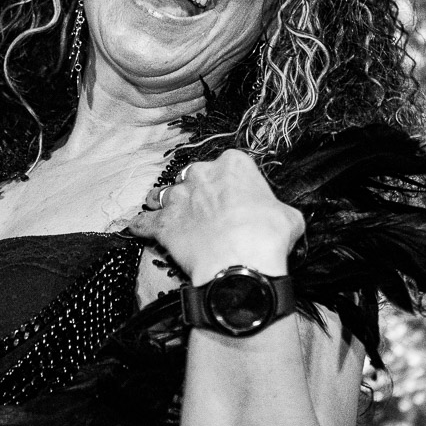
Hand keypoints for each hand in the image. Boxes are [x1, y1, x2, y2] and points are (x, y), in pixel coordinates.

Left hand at [129, 149, 303, 285]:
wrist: (240, 261)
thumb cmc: (267, 236)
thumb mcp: (288, 216)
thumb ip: (276, 209)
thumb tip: (278, 218)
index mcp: (233, 164)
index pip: (230, 165)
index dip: (232, 183)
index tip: (235, 198)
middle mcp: (201, 174)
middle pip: (195, 177)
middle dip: (198, 191)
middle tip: (207, 210)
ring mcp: (178, 197)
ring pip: (166, 194)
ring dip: (169, 203)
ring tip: (170, 213)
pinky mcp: (162, 223)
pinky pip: (145, 222)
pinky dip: (142, 225)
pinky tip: (137, 228)